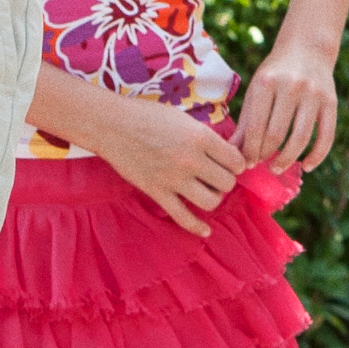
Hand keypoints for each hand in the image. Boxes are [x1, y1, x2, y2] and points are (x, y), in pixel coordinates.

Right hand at [78, 92, 250, 235]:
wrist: (112, 125)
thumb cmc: (148, 116)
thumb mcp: (183, 119)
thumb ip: (205, 137)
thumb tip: (225, 154)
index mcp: (200, 137)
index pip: (236, 161)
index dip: (236, 163)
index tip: (228, 163)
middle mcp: (190, 159)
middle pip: (227, 183)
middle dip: (225, 181)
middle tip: (216, 176)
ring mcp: (174, 178)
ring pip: (211, 201)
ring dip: (213, 198)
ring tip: (206, 190)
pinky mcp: (157, 192)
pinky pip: (183, 217)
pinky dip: (197, 227)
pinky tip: (205, 231)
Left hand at [230, 41, 340, 174]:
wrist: (307, 47)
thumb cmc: (275, 72)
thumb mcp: (256, 89)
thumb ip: (245, 121)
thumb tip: (232, 153)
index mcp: (266, 82)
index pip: (255, 127)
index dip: (249, 150)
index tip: (246, 162)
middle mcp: (291, 86)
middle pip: (276, 134)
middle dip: (265, 156)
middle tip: (260, 165)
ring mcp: (313, 94)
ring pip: (300, 138)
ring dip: (287, 160)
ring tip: (277, 168)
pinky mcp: (331, 101)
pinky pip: (326, 136)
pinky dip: (317, 156)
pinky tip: (306, 166)